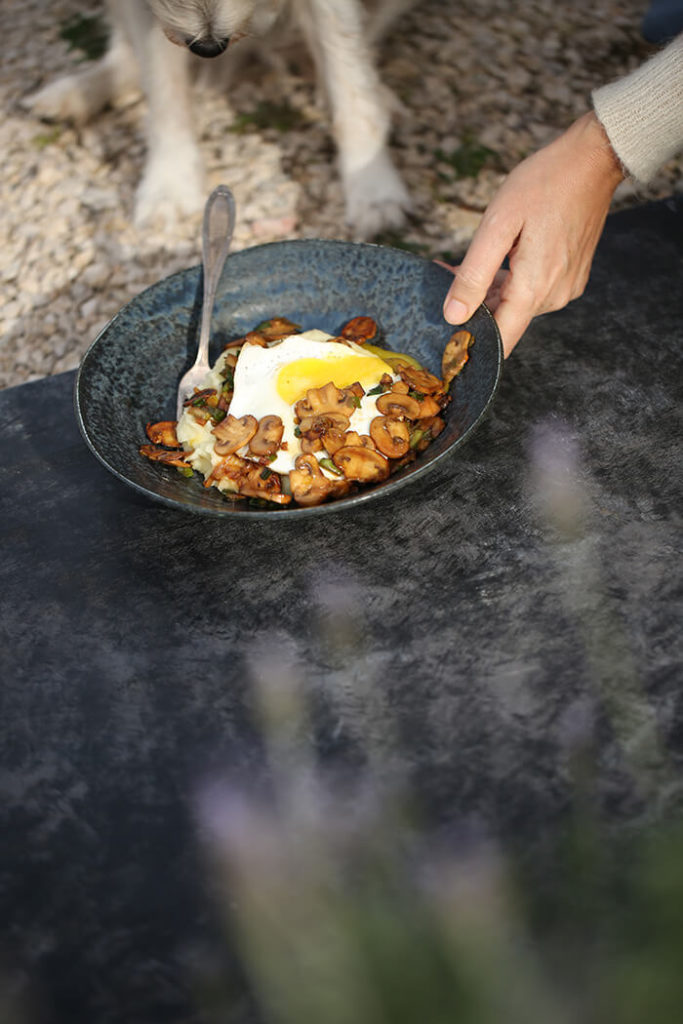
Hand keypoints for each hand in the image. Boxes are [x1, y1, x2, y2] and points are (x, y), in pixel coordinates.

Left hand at [442, 112, 624, 355]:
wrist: (592, 161)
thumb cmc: (544, 184)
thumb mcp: (498, 225)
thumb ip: (474, 274)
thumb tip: (454, 315)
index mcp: (534, 289)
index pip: (500, 340)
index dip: (472, 341)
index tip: (447, 331)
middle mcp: (554, 297)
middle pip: (504, 319)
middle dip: (473, 304)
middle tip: (447, 275)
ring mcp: (565, 287)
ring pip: (516, 304)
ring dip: (489, 290)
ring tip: (464, 263)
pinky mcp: (571, 276)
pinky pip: (532, 289)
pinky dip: (510, 280)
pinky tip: (496, 257)